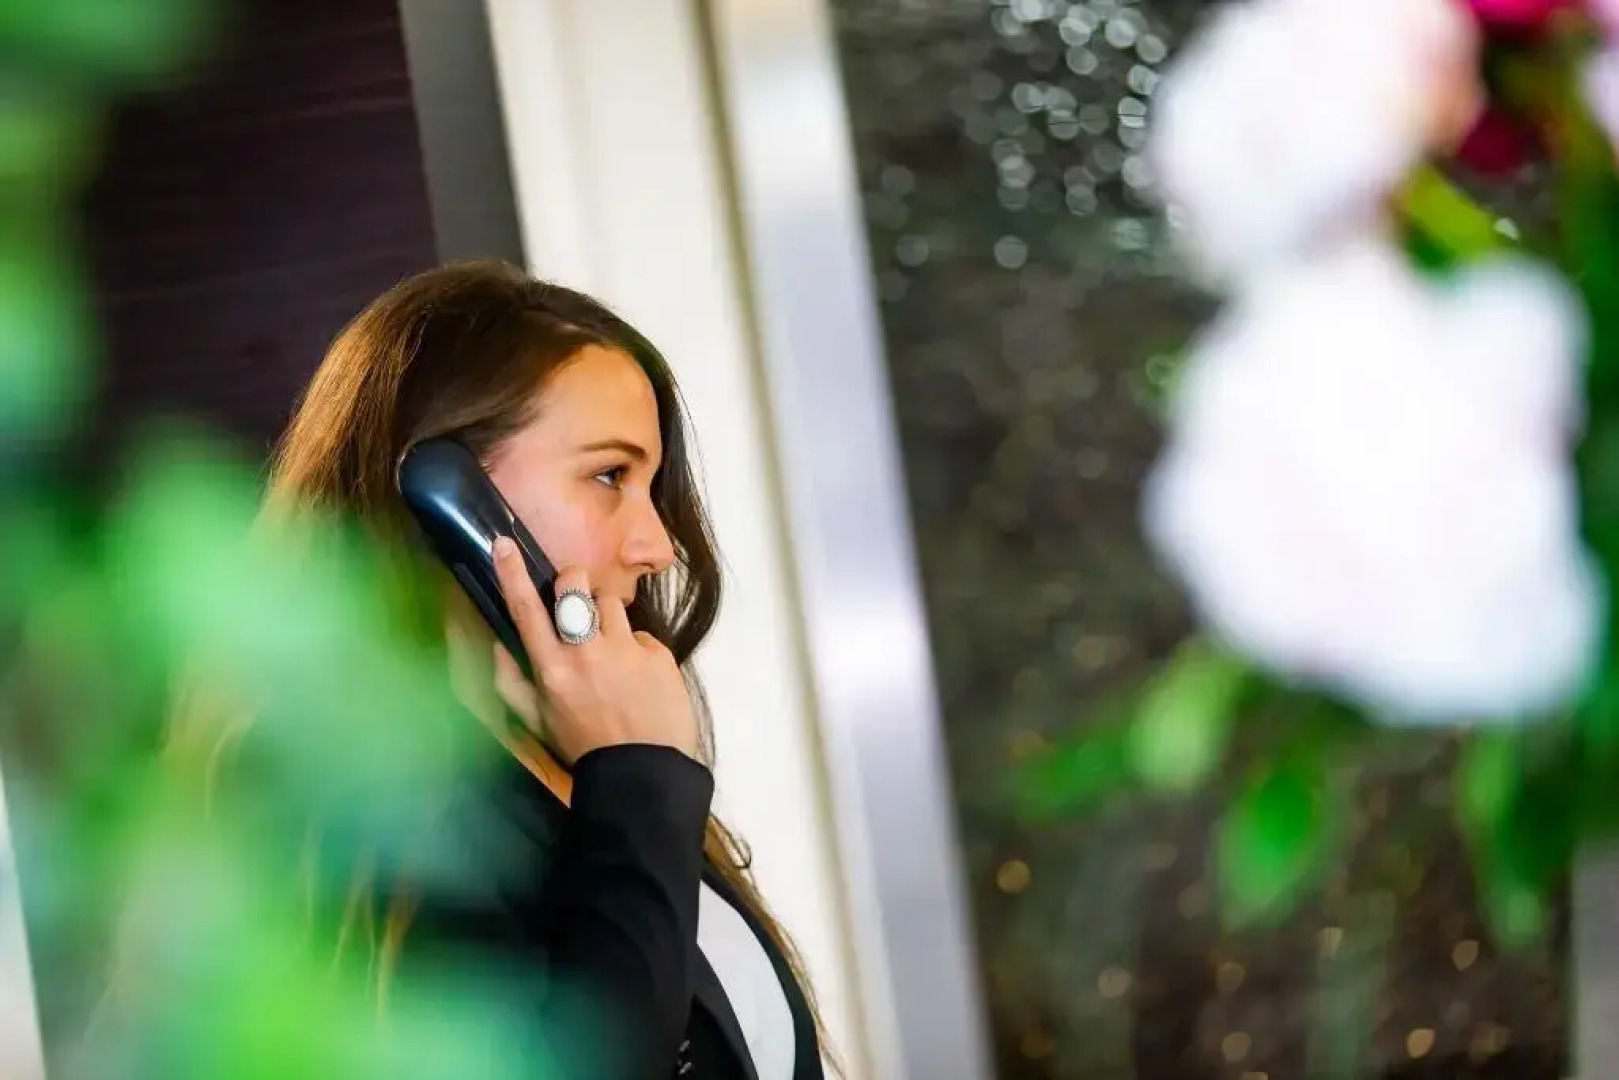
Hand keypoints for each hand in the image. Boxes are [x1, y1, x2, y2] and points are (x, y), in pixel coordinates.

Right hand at [492, 536, 699, 763]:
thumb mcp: (536, 721)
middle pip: (576, 585)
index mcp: (551, 670)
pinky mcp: (659, 655)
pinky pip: (643, 635)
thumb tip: (497, 643)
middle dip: (575, 581)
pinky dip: (639, 650)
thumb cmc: (584, 746)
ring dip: (609, 620)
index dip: (513, 574)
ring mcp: (625, 651)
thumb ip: (510, 681)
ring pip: (612, 604)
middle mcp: (586, 654)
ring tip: (613, 653)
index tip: (504, 543)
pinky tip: (639, 678)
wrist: (643, 772)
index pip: (526, 611)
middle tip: (577, 597)